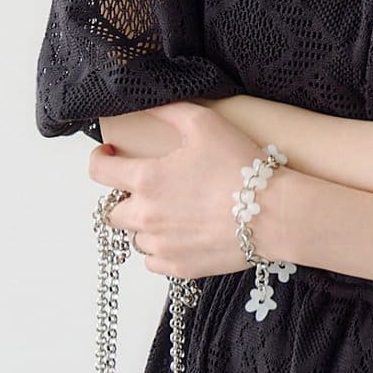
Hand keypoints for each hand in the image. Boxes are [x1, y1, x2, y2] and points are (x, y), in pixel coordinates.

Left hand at [87, 101, 271, 280]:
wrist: (273, 214)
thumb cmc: (241, 167)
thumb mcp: (205, 124)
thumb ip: (170, 112)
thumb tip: (147, 105)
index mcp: (146, 180)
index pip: (98, 172)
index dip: (99, 160)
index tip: (110, 156)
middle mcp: (146, 216)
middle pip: (113, 211)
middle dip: (126, 197)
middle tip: (151, 189)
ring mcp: (161, 245)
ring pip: (135, 237)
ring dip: (146, 225)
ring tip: (172, 213)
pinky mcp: (179, 267)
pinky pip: (153, 261)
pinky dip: (161, 249)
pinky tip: (180, 235)